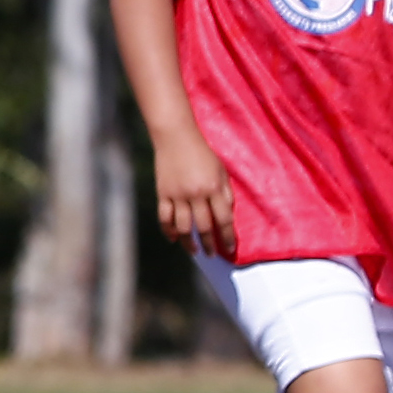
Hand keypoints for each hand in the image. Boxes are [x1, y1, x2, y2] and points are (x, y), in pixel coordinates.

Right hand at [151, 129, 233, 257]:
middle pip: (204, 227)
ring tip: (194, 251)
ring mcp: (178, 195)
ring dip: (189, 243)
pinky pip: (165, 218)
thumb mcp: (221, 170)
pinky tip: (174, 239)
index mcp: (214, 187)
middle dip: (209, 244)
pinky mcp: (163, 193)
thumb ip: (226, 193)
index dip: (227, 237)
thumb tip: (228, 216)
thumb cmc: (202, 153)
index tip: (229, 249)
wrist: (176, 137)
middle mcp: (196, 194)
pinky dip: (169, 231)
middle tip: (212, 254)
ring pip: (183, 227)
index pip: (224, 219)